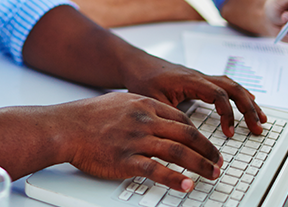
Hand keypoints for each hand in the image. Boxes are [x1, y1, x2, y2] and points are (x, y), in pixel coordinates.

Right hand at [61, 92, 221, 191]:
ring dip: (200, 165)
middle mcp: (144, 121)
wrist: (67, 127)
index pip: (182, 120)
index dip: (200, 135)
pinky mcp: (126, 160)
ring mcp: (136, 140)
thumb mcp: (121, 102)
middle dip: (208, 150)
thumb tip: (160, 119)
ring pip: (178, 152)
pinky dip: (176, 179)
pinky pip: (157, 171)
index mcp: (144, 105)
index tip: (208, 145)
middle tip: (219, 162)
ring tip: (212, 174)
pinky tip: (187, 186)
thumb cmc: (90, 115)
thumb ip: (142, 109)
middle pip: (186, 135)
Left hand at [124, 61, 266, 138]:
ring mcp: (199, 77)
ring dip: (247, 101)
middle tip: (258, 127)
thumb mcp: (153, 101)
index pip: (218, 94)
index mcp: (189, 80)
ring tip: (260, 118)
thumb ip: (171, 117)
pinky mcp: (198, 81)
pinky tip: (247, 102)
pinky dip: (238, 94)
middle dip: (247, 107)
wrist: (136, 64)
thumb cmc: (142, 80)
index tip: (230, 133)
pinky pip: (224, 85)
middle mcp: (198, 76)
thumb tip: (191, 136)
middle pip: (231, 87)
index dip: (228, 114)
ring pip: (231, 85)